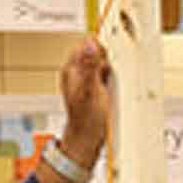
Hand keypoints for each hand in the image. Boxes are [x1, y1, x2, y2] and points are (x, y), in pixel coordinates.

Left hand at [57, 37, 112, 164]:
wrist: (87, 138)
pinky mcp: (94, 87)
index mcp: (72, 70)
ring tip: (107, 85)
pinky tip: (110, 89)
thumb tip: (91, 46)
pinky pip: (105, 75)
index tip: (108, 57)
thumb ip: (90, 67)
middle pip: (95, 53)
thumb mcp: (91, 90)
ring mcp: (86, 80)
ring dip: (109, 70)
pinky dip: (110, 78)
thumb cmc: (85, 119)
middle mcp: (77, 72)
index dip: (99, 48)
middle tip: (107, 76)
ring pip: (101, 63)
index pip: (85, 45)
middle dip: (106, 60)